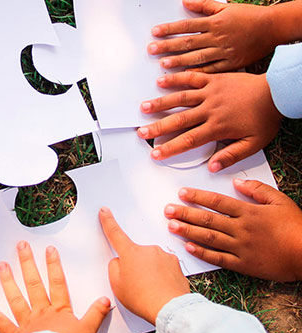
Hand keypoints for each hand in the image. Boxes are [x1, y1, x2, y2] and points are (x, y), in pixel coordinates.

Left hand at [0, 241, 110, 332]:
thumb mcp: (88, 331)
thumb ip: (96, 314)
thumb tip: (105, 299)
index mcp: (58, 311)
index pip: (57, 283)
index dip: (54, 266)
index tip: (49, 250)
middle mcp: (40, 312)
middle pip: (34, 284)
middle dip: (28, 264)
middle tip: (21, 247)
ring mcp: (25, 322)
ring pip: (16, 298)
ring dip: (8, 281)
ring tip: (1, 265)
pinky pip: (0, 321)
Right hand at [99, 207, 189, 324]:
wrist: (170, 308)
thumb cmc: (142, 299)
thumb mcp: (117, 285)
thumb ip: (114, 267)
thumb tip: (120, 261)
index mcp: (130, 253)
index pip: (115, 233)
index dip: (108, 221)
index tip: (105, 211)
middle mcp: (148, 249)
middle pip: (134, 254)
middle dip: (133, 266)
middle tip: (135, 285)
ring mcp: (164, 255)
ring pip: (150, 261)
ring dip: (149, 272)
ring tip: (150, 291)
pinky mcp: (176, 264)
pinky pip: (164, 267)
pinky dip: (161, 276)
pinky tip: (161, 289)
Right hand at [138, 71, 280, 171]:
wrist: (277, 91)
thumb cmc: (266, 116)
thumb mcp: (254, 143)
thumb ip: (232, 156)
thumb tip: (213, 166)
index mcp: (218, 127)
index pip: (189, 140)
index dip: (170, 148)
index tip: (156, 153)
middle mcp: (210, 109)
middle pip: (178, 120)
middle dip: (157, 127)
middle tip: (142, 133)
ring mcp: (210, 92)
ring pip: (180, 98)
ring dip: (160, 103)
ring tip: (143, 108)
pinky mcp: (214, 79)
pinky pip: (192, 77)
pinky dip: (175, 78)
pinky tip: (161, 80)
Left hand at [148, 0, 276, 71]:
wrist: (271, 28)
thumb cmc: (248, 17)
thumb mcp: (225, 8)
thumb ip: (203, 6)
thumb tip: (185, 2)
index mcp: (214, 23)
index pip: (186, 26)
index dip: (169, 29)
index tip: (155, 33)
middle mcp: (217, 38)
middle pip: (188, 42)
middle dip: (167, 46)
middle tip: (152, 50)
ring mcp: (223, 52)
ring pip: (197, 57)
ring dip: (179, 61)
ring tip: (163, 64)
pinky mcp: (230, 64)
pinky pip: (211, 69)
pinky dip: (198, 73)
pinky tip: (184, 76)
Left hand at [164, 179, 301, 281]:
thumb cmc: (297, 227)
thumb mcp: (281, 201)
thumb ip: (258, 190)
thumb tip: (237, 182)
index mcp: (249, 212)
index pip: (217, 202)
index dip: (198, 197)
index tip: (182, 193)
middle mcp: (241, 229)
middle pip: (208, 219)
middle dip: (185, 213)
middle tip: (167, 210)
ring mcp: (241, 247)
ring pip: (209, 237)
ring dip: (188, 230)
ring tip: (171, 225)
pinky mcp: (243, 264)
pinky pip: (218, 258)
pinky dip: (202, 252)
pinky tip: (188, 247)